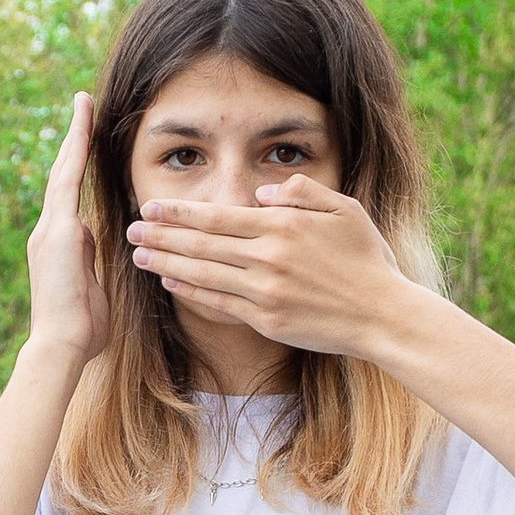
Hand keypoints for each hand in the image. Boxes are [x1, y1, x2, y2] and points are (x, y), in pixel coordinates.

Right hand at [25, 96, 109, 368]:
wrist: (61, 347)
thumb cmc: (81, 333)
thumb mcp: (93, 292)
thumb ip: (94, 268)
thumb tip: (102, 253)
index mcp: (59, 247)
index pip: (69, 198)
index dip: (77, 168)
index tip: (86, 143)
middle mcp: (48, 232)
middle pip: (61, 177)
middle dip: (73, 142)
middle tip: (83, 107)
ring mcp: (49, 230)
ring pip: (63, 172)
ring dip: (75, 136)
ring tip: (84, 104)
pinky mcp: (57, 230)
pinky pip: (68, 181)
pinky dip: (76, 151)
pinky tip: (85, 124)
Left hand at [128, 170, 406, 358]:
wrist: (383, 315)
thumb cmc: (367, 260)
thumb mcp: (345, 209)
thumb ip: (302, 193)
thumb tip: (263, 193)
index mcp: (284, 226)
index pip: (219, 216)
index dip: (180, 213)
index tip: (152, 207)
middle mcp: (268, 258)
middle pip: (202, 244)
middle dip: (161, 236)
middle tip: (130, 229)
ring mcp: (265, 292)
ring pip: (203, 274)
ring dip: (166, 264)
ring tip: (139, 256)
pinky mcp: (266, 321)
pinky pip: (219, 304)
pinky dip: (191, 292)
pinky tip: (170, 283)